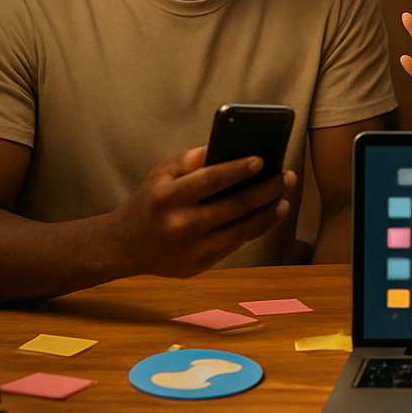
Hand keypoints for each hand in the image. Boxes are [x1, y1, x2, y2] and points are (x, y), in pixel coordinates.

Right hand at [110, 146, 295, 278]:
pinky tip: (266, 216)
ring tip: (283, 199)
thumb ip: (188, 160)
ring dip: (268, 215)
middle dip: (266, 190)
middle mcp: (180, 224)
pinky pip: (234, 246)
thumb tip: (219, 146)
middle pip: (234, 206)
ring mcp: (190, 249)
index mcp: (167, 197)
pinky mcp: (198, 266)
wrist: (124, 246)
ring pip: (241, 231)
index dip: (238, 170)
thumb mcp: (159, 175)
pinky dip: (253, 230)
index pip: (210, 180)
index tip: (262, 160)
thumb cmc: (150, 202)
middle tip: (288, 177)